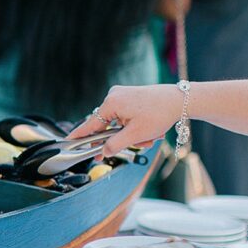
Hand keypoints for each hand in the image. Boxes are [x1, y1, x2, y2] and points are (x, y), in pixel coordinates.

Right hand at [68, 84, 184, 156]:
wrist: (180, 100)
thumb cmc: (159, 114)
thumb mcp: (135, 135)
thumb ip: (115, 145)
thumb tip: (103, 151)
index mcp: (110, 104)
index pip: (89, 125)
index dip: (78, 137)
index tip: (66, 143)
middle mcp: (113, 96)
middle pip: (106, 126)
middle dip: (122, 138)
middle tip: (138, 144)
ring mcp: (121, 95)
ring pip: (118, 123)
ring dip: (133, 134)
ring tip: (151, 136)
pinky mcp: (130, 96)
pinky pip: (125, 116)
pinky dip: (135, 126)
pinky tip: (150, 129)